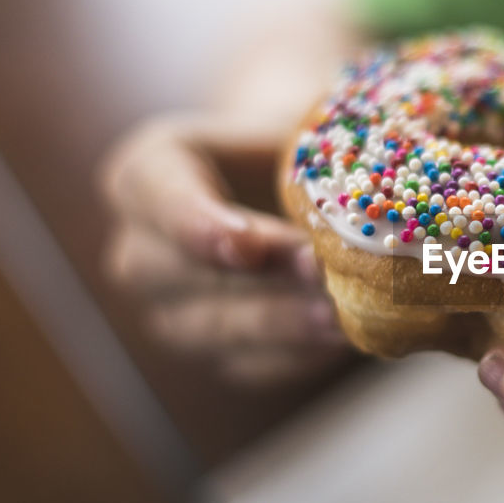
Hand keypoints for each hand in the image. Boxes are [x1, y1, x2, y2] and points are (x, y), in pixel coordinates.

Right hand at [100, 112, 350, 386]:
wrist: (309, 194)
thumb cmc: (303, 151)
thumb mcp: (307, 138)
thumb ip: (317, 159)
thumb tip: (361, 197)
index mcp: (147, 174)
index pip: (152, 194)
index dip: (194, 223)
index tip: (244, 245)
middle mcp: (142, 251)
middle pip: (176, 272)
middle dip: (257, 275)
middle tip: (319, 271)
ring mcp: (172, 312)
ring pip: (212, 329)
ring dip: (283, 322)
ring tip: (343, 313)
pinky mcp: (218, 355)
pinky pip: (251, 364)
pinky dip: (302, 351)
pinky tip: (348, 335)